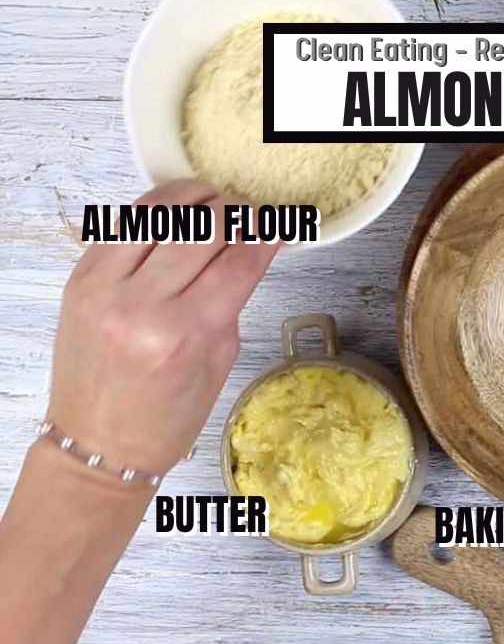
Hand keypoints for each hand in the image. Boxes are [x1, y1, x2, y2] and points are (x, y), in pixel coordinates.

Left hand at [46, 180, 278, 474]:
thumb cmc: (166, 416)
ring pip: (158, 213)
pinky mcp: (79, 278)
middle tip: (255, 213)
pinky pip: (122, 225)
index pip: (238, 261)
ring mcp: (102, 288)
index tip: (284, 222)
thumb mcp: (220, 360)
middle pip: (203, 228)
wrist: (99, 444)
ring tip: (217, 199)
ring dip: (196, 198)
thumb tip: (249, 250)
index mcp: (182, 335)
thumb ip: (231, 301)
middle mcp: (139, 305)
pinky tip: (177, 211)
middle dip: (238, 212)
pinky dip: (155, 211)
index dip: (268, 234)